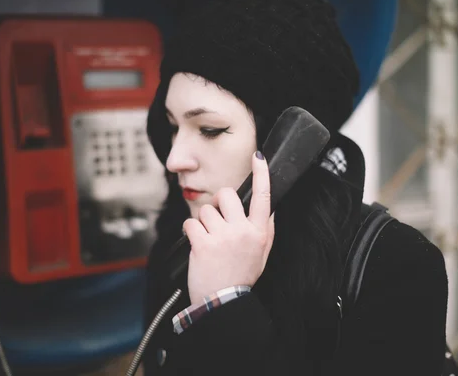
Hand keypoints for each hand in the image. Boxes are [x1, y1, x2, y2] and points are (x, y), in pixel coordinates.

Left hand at [183, 151, 274, 304]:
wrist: (223, 301)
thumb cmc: (240, 276)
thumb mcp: (262, 253)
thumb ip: (265, 229)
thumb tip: (267, 208)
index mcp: (258, 232)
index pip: (263, 196)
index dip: (261, 174)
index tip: (258, 156)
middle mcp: (242, 231)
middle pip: (227, 195)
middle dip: (219, 202)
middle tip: (218, 220)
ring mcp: (222, 236)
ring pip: (206, 209)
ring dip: (204, 222)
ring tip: (209, 240)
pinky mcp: (203, 242)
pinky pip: (191, 222)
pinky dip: (190, 231)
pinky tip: (197, 244)